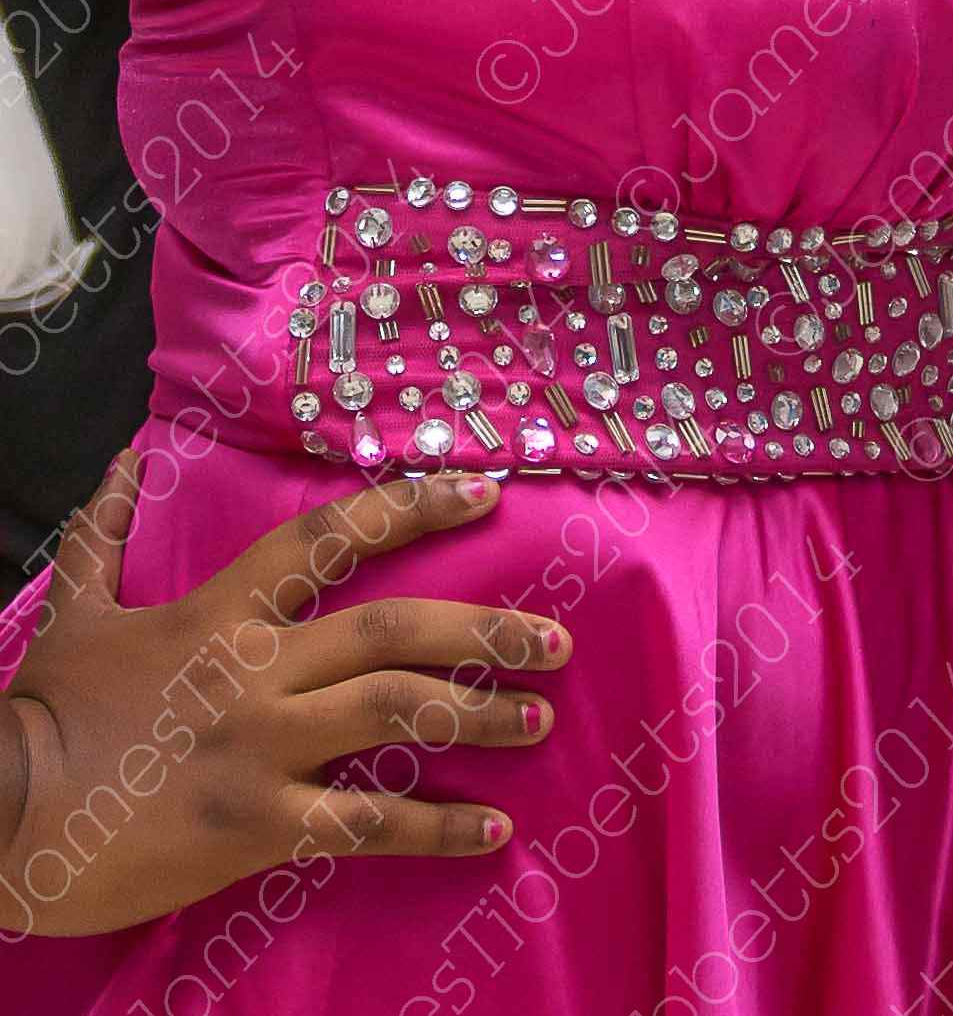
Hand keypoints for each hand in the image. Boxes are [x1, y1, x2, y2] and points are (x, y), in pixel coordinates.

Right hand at [0, 453, 567, 937]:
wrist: (1, 815)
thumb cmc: (41, 716)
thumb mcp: (72, 611)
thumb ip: (103, 535)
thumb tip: (121, 463)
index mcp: (222, 613)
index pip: (331, 540)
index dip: (411, 507)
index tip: (484, 490)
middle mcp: (259, 670)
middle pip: (395, 630)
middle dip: (484, 629)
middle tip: (555, 635)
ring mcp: (264, 747)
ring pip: (396, 716)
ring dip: (477, 715)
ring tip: (536, 717)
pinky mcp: (257, 825)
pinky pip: (366, 824)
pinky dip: (434, 829)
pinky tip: (490, 831)